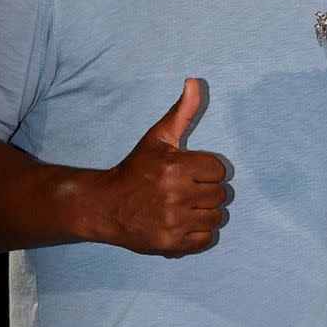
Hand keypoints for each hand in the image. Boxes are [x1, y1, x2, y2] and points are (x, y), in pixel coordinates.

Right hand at [93, 79, 226, 256]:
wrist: (106, 207)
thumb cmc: (136, 170)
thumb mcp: (157, 138)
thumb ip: (182, 112)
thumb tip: (194, 82)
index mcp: (176, 167)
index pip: (219, 171)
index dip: (206, 171)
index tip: (190, 173)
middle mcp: (176, 195)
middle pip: (220, 195)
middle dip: (206, 192)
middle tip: (185, 191)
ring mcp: (174, 222)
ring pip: (216, 218)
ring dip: (204, 213)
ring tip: (184, 207)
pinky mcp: (172, 244)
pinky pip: (207, 239)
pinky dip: (198, 234)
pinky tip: (182, 223)